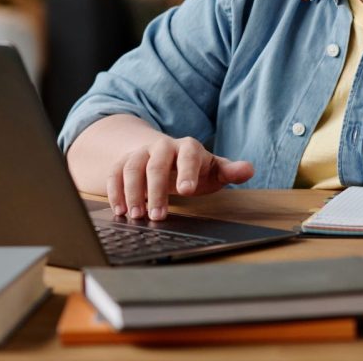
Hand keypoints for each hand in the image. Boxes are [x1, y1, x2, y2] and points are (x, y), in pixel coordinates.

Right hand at [107, 135, 253, 220]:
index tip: (187, 191)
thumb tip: (248, 170)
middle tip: (158, 216)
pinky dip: (114, 190)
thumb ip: (230, 171)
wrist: (165, 155)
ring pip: (132, 166)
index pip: (188, 155)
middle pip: (156, 163)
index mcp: (188, 147)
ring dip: (132, 191)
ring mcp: (142, 153)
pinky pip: (115, 172)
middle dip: (156, 190)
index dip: (187, 171)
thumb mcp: (214, 169)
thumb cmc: (194, 167)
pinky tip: (119, 210)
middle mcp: (163, 147)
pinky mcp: (124, 162)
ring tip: (136, 216)